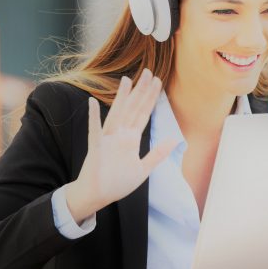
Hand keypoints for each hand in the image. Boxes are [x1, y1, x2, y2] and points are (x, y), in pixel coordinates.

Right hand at [65, 69, 178, 222]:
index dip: (151, 98)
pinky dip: (93, 118)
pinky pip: (94, 131)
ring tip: (127, 80)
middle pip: (133, 109)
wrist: (97, 196)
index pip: (143, 114)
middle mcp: (120, 136)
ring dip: (121, 98)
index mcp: (131, 139)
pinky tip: (92, 102)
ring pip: (116, 115)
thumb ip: (158, 154)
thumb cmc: (117, 183)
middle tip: (149, 72)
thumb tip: (175, 140)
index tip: (158, 82)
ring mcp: (107, 141)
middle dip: (141, 91)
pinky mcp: (96, 149)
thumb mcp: (143, 169)